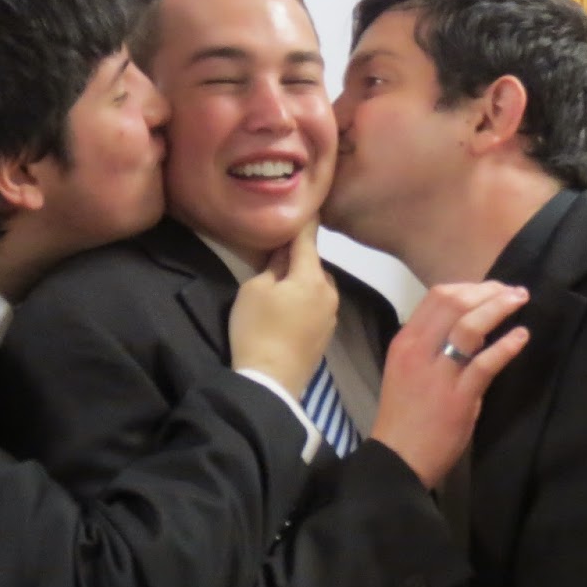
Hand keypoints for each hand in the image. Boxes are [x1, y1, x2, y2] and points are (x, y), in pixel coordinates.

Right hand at [229, 221, 338, 397]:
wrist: (270, 382)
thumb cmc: (257, 329)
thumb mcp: (254, 290)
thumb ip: (272, 267)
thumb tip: (285, 256)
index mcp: (312, 277)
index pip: (309, 239)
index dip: (306, 221)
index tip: (310, 204)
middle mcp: (330, 293)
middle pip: (314, 265)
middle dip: (299, 261)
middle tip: (274, 264)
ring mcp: (331, 316)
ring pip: (317, 287)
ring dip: (303, 284)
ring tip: (279, 293)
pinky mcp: (326, 336)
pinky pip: (317, 307)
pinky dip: (305, 303)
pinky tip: (287, 315)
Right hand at [370, 282, 530, 488]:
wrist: (398, 457)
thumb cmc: (406, 414)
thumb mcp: (408, 369)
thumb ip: (433, 345)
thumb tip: (469, 324)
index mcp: (405, 341)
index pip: (437, 297)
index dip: (470, 286)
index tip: (491, 288)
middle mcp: (418, 351)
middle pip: (454, 302)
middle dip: (489, 291)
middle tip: (513, 291)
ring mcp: (437, 374)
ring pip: (469, 326)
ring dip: (499, 308)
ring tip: (520, 302)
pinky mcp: (457, 398)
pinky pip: (485, 363)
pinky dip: (507, 345)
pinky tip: (521, 336)